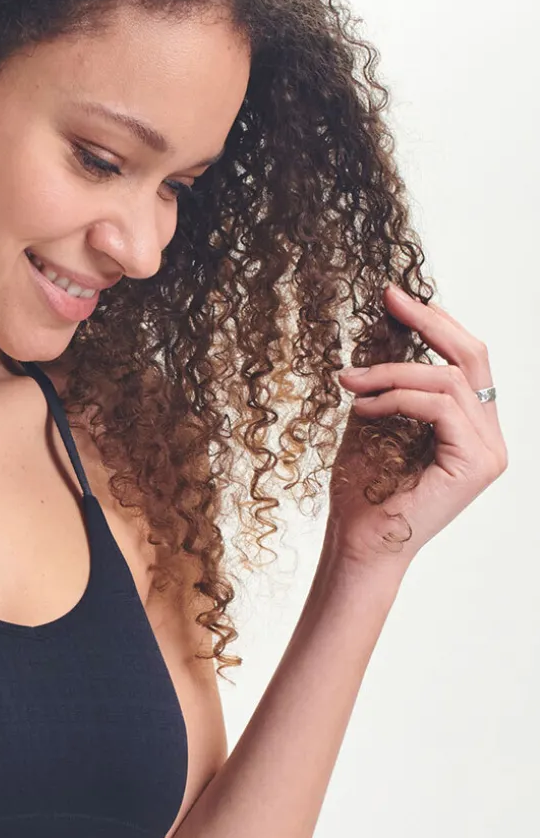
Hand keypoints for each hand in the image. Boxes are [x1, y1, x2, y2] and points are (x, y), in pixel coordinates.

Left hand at [330, 284, 506, 571]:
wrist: (357, 541)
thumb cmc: (362, 489)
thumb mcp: (373, 416)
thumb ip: (387, 379)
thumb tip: (382, 325)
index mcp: (469, 424)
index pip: (465, 359)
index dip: (434, 321)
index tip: (394, 296)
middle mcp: (488, 435)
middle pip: (472, 356)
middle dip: (428, 321)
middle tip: (389, 298)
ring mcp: (489, 450)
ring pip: (449, 379)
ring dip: (391, 372)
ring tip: (349, 383)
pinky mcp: (477, 463)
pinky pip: (441, 406)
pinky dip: (396, 398)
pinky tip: (362, 409)